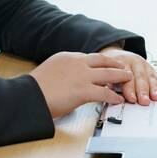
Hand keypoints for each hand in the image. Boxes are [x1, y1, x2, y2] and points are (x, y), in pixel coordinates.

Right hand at [29, 50, 156, 119]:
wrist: (27, 95)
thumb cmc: (34, 88)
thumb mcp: (49, 71)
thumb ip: (62, 72)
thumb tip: (68, 80)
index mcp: (68, 57)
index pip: (90, 57)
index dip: (102, 62)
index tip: (108, 65)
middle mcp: (77, 63)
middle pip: (103, 61)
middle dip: (116, 65)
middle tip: (124, 68)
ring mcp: (82, 76)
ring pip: (108, 74)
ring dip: (121, 77)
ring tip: (128, 79)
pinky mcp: (83, 91)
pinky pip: (104, 93)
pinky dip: (113, 96)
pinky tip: (118, 100)